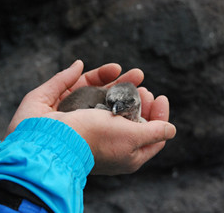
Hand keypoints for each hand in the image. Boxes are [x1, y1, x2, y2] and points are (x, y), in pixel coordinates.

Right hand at [6, 60, 175, 174]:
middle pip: (133, 119)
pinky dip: (99, 81)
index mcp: (127, 153)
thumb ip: (154, 132)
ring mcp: (93, 126)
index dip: (160, 116)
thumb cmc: (95, 139)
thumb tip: (172, 130)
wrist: (51, 139)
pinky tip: (107, 71)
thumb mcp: (132, 138)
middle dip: (141, 100)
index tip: (160, 97)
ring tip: (133, 74)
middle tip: (144, 89)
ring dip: (124, 86)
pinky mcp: (77, 113)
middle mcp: (111, 141)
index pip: (151, 135)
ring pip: (114, 104)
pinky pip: (92, 95)